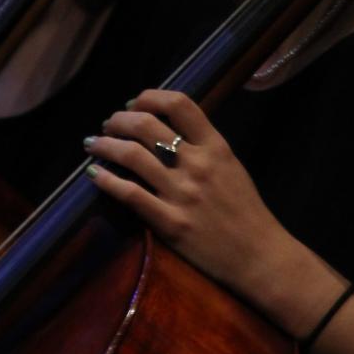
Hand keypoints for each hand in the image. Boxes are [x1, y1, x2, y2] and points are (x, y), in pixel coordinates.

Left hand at [84, 89, 320, 325]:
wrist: (260, 256)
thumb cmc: (245, 212)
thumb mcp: (230, 167)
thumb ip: (202, 146)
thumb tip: (165, 127)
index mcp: (215, 147)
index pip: (178, 104)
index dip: (148, 97)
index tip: (132, 104)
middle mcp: (197, 165)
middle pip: (146, 124)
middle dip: (118, 120)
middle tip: (107, 125)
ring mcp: (182, 194)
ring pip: (131, 155)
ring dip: (104, 145)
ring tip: (92, 144)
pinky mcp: (170, 223)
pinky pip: (129, 194)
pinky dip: (105, 180)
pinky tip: (93, 174)